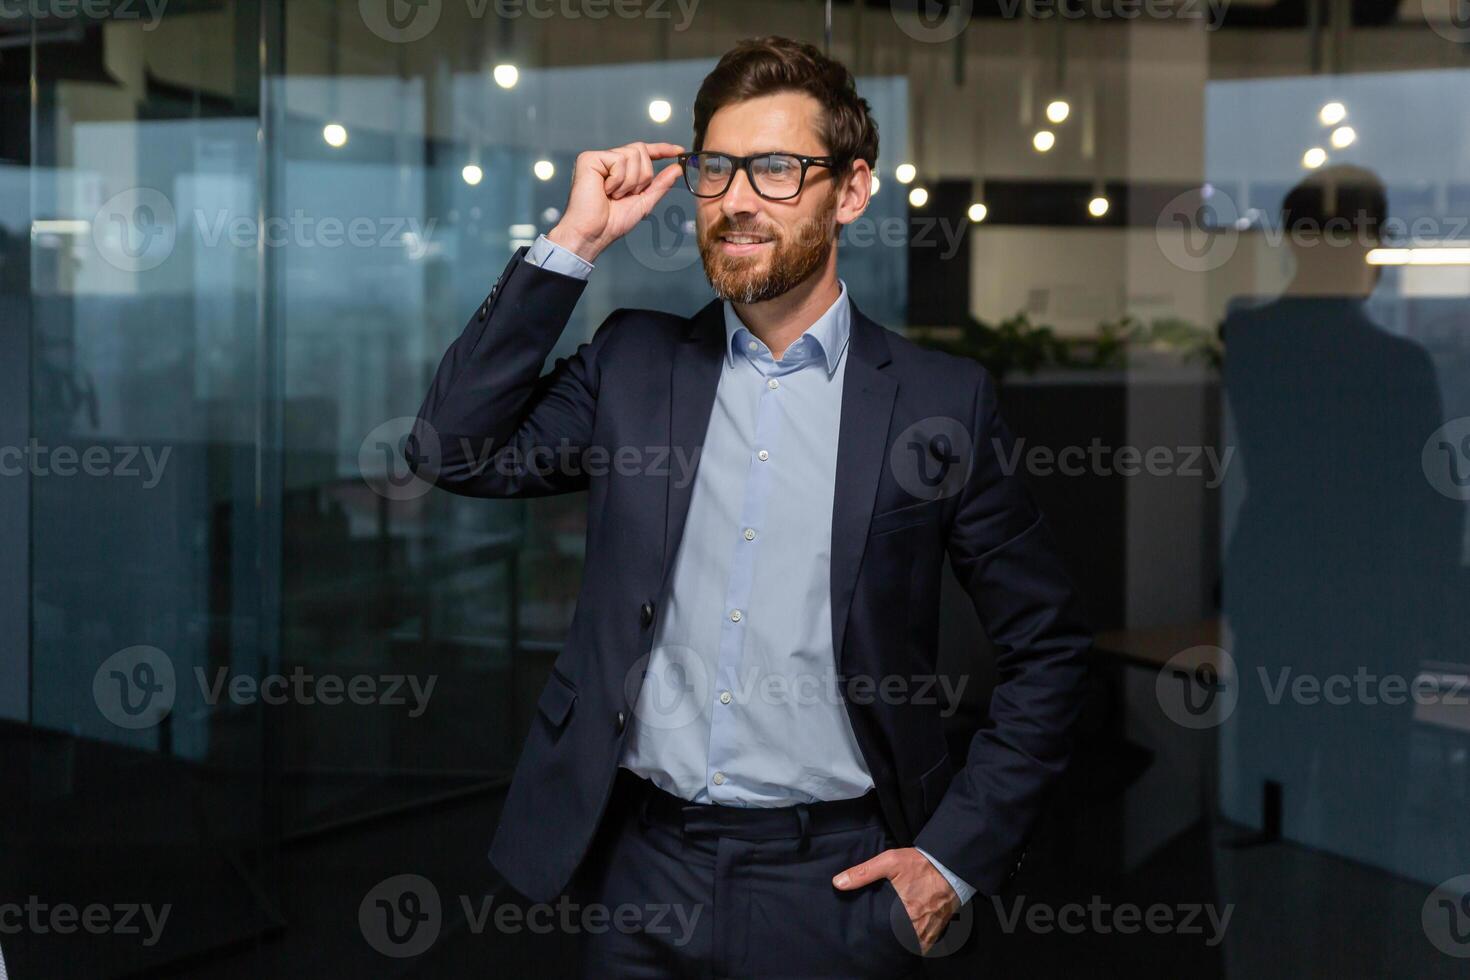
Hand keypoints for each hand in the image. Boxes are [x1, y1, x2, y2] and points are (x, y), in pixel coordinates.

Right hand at [547, 141, 685, 262]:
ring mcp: (599, 158)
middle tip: (627, 195)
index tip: (679, 151)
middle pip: (641, 151)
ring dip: (629, 182)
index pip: (644, 152)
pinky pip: (618, 160)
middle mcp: (609, 160)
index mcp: (620, 169)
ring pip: (632, 155)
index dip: (662, 149)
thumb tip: (677, 168)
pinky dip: (617, 180)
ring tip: (614, 195)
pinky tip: (605, 191)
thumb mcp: (644, 202)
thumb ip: (660, 185)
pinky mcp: (589, 158)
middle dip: (642, 177)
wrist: (593, 233)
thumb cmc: (612, 222)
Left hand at [832, 847, 959, 954]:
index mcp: (906, 912)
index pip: (885, 934)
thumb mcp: (889, 861)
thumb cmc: (920, 864)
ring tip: (891, 937)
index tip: (868, 933)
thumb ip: (864, 873)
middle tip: (877, 935)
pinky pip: (925, 944)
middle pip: (899, 942)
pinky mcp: (938, 928)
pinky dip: (916, 943)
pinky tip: (907, 936)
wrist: (950, 864)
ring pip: (913, 946)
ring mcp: (930, 929)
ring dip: (903, 943)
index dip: (876, 936)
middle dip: (889, 941)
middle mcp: (919, 925)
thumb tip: (838, 883)